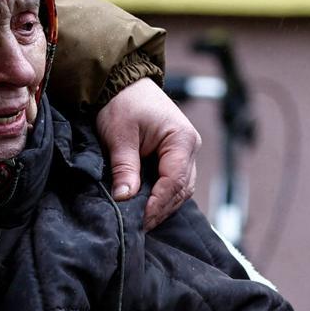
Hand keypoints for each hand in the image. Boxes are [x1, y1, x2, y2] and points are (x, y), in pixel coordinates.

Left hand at [96, 78, 199, 229]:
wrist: (121, 83)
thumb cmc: (122, 103)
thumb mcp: (119, 135)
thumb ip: (125, 167)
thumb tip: (125, 197)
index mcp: (182, 139)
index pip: (175, 181)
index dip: (157, 203)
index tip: (140, 220)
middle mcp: (190, 147)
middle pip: (181, 189)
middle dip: (160, 209)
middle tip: (137, 226)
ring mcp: (185, 152)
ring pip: (180, 189)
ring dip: (161, 205)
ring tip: (140, 221)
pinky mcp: (174, 156)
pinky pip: (173, 182)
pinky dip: (161, 196)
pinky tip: (145, 207)